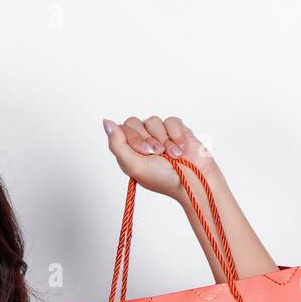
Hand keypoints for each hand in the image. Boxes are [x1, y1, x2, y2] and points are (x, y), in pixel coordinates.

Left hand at [102, 115, 218, 201]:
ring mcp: (159, 135)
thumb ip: (117, 144)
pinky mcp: (176, 130)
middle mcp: (142, 142)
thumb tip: (106, 122)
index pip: (121, 130)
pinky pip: (170, 120)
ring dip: (164, 140)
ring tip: (172, 155)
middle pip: (134, 122)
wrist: (193, 181)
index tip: (144, 152)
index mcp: (129, 152)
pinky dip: (176, 135)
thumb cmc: (164, 179)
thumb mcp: (134, 166)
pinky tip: (181, 148)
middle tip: (158, 154)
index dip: (133, 138)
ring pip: (153, 120)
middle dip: (148, 139)